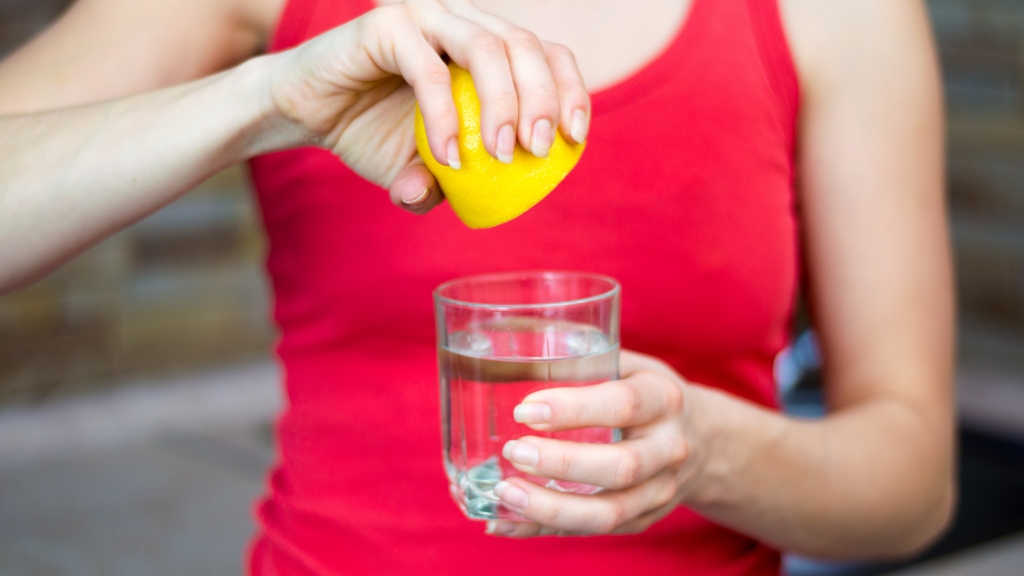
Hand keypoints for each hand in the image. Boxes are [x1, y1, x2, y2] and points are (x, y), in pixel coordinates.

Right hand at [263, 0, 589, 213]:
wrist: (305, 112)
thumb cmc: (371, 133)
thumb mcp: (422, 170)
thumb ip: (452, 187)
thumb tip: (462, 202)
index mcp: (483, 47)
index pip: (545, 53)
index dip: (569, 89)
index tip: (574, 137)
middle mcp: (461, 23)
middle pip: (525, 45)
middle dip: (542, 99)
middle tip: (536, 149)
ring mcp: (426, 18)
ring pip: (487, 46)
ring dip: (503, 103)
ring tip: (499, 155)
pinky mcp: (387, 25)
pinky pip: (428, 69)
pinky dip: (444, 115)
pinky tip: (446, 155)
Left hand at [487, 350, 702, 536]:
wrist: (702, 439)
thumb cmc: (646, 392)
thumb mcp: (628, 364)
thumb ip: (580, 360)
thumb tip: (508, 357)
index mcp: (663, 398)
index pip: (623, 404)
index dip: (572, 409)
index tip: (525, 410)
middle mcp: (669, 448)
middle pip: (620, 467)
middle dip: (561, 463)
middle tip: (514, 451)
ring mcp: (660, 491)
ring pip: (609, 512)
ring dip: (551, 508)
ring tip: (505, 493)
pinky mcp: (643, 519)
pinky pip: (593, 532)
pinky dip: (545, 529)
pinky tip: (505, 522)